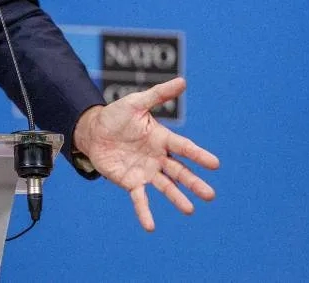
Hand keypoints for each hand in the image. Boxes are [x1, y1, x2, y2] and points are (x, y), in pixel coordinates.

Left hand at [73, 77, 219, 230]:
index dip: (198, 155)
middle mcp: (158, 158)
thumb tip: (183, 81)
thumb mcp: (136, 102)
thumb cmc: (117, 116)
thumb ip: (158, 95)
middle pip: (179, 172)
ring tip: (190, 210)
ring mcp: (146, 171)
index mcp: (162, 139)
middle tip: (210, 195)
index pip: (184, 148)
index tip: (215, 164)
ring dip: (177, 198)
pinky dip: (144, 212)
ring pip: (165, 187)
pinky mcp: (131, 182)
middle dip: (193, 183)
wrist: (94, 131)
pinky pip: (140, 199)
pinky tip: (150, 226)